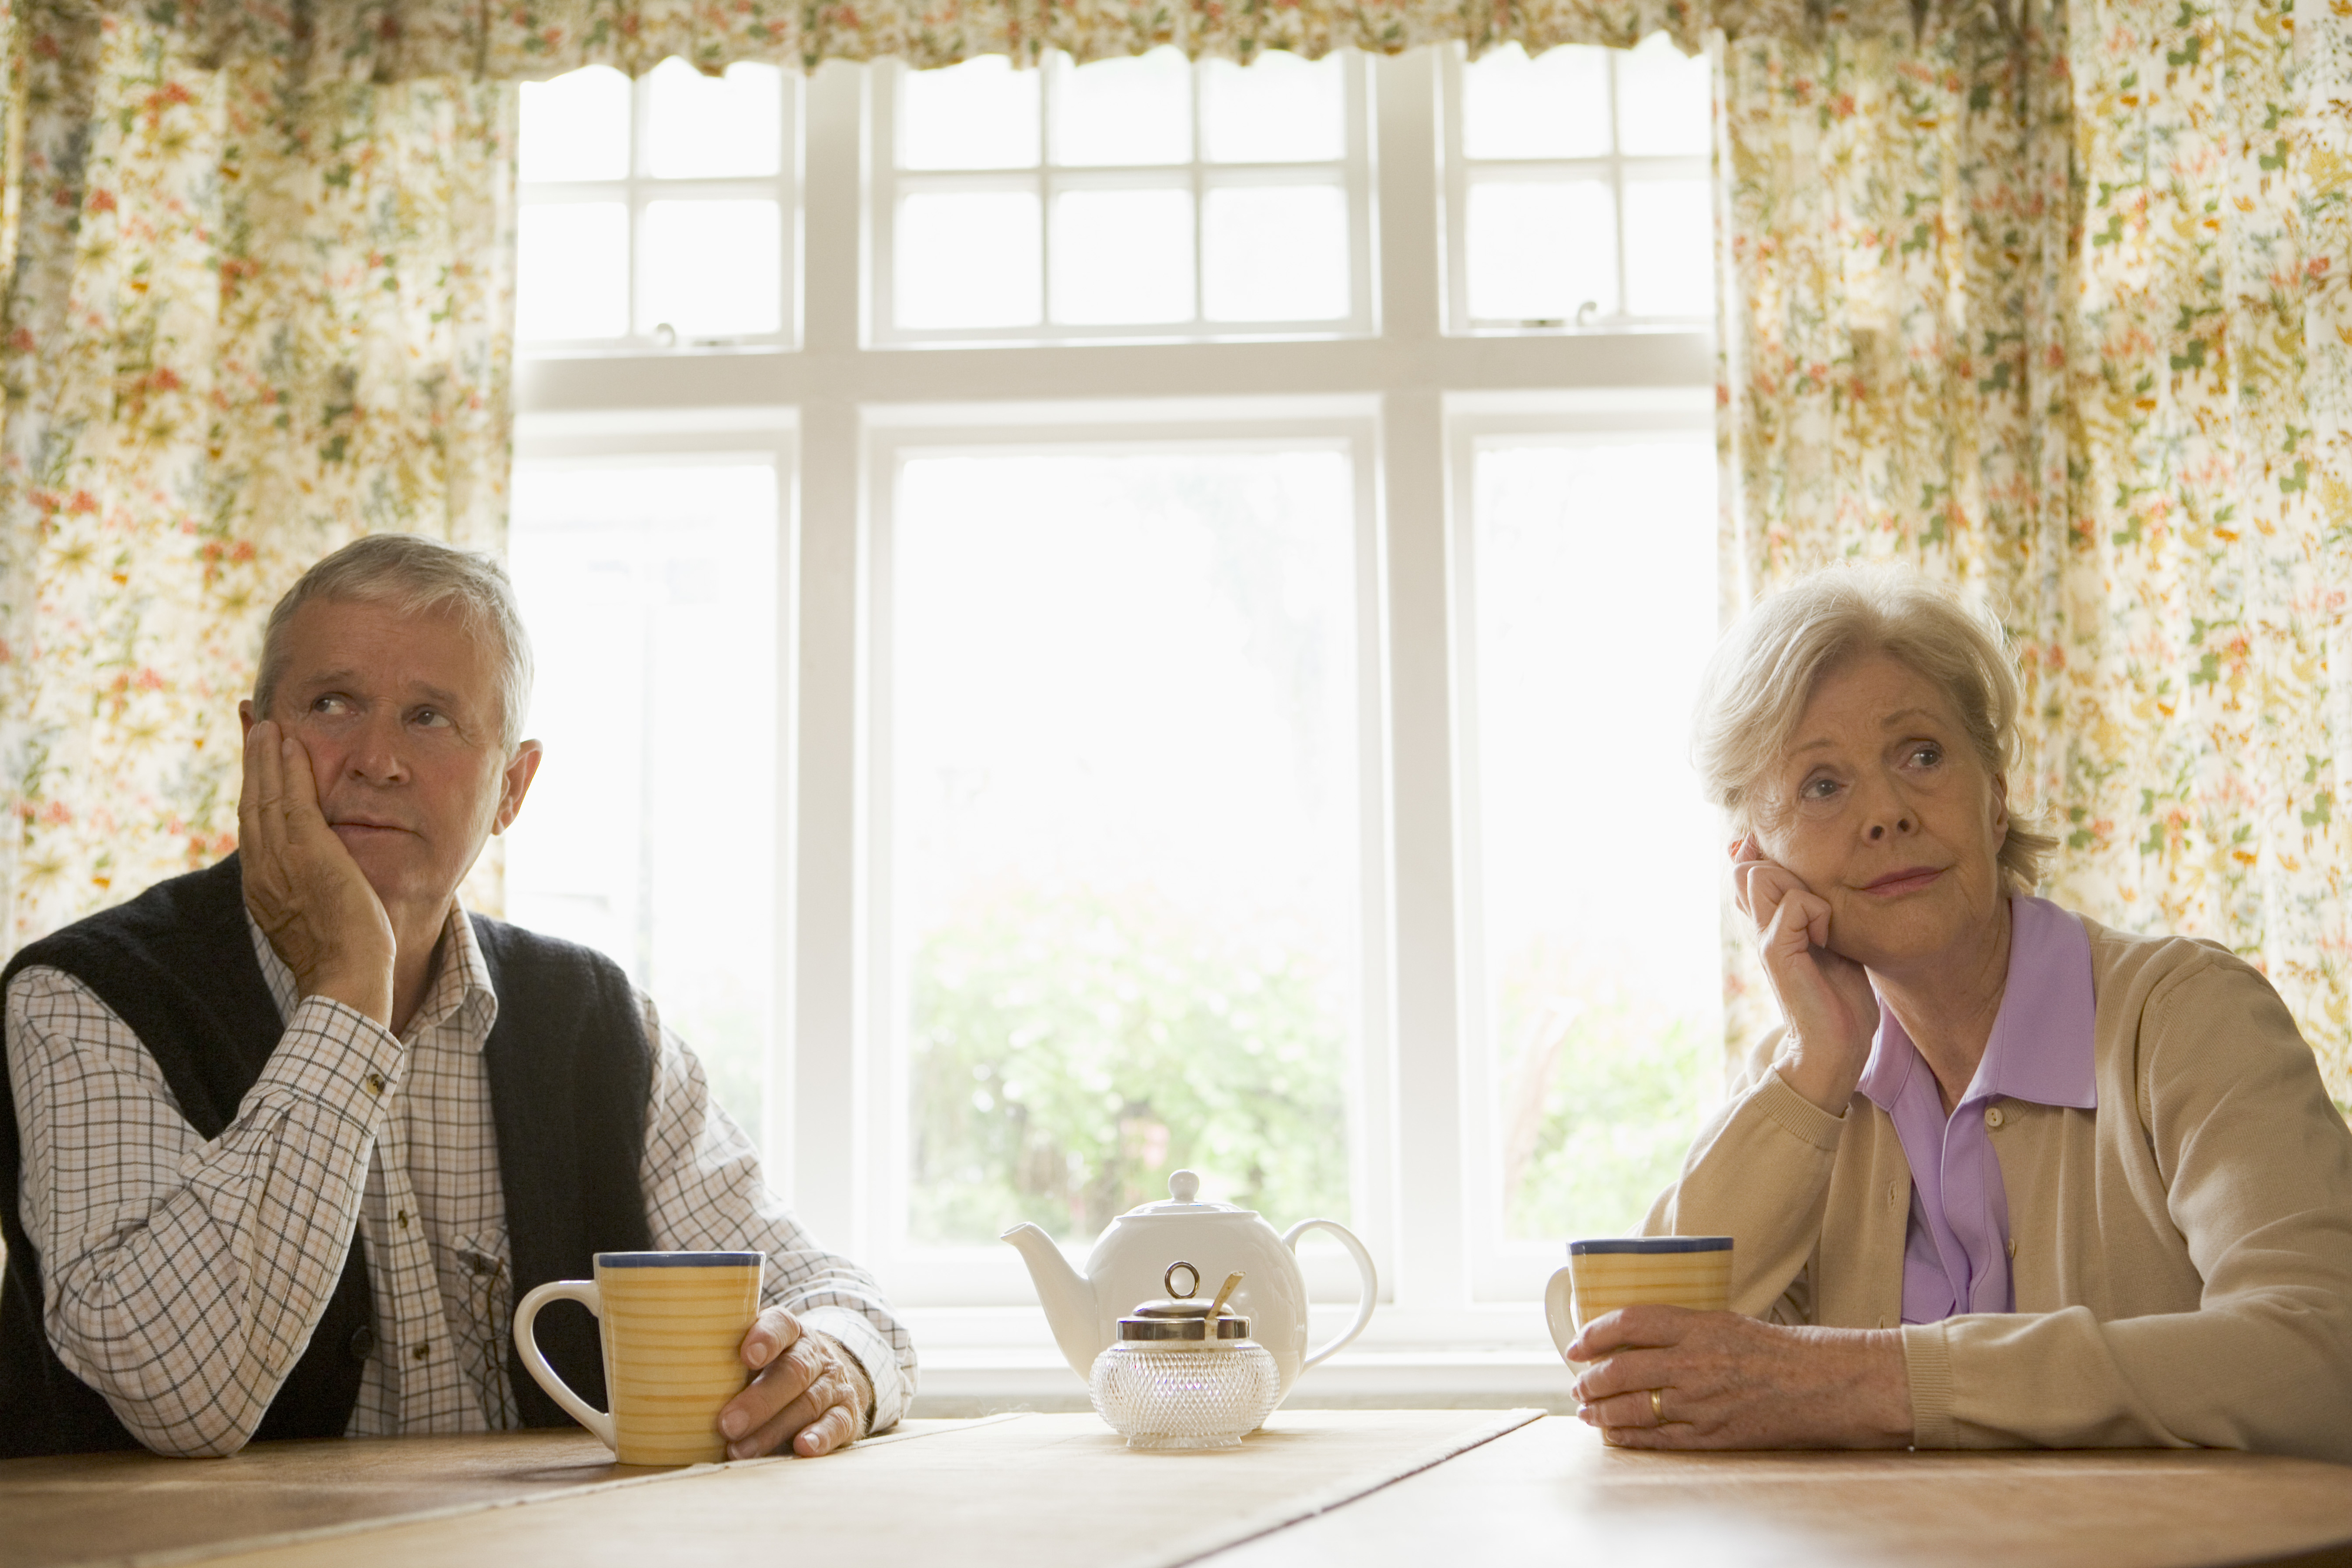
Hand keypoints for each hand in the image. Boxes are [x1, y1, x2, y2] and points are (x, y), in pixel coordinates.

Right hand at [238, 720, 395, 1025]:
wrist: (347, 979)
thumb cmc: (344, 958)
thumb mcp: (315, 918)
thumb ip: (307, 891)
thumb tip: (316, 880)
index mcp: (262, 886)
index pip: (253, 824)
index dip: (252, 787)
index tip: (254, 758)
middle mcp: (262, 869)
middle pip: (251, 802)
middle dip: (251, 761)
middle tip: (252, 723)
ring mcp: (280, 860)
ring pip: (264, 795)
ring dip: (264, 755)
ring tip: (266, 723)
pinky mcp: (307, 853)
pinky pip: (291, 800)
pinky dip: (287, 768)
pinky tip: (289, 742)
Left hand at [719, 1308, 872, 1458]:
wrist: (827, 1378)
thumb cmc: (771, 1369)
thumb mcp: (752, 1354)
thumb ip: (720, 1358)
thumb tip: (650, 1374)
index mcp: (789, 1332)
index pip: (781, 1325)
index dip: (765, 1338)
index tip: (745, 1356)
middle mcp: (815, 1354)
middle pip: (793, 1372)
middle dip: (758, 1400)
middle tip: (726, 1424)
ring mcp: (834, 1384)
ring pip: (808, 1403)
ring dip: (772, 1429)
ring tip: (739, 1451)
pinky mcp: (847, 1413)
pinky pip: (837, 1424)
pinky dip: (820, 1437)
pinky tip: (802, 1448)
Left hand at [1568, 1305, 1910, 1449]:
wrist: (1825, 1383)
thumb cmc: (1779, 1350)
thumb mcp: (1726, 1321)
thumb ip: (1682, 1328)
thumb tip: (1636, 1336)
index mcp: (1697, 1326)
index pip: (1629, 1323)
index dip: (1594, 1333)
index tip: (1577, 1343)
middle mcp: (1693, 1363)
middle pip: (1621, 1370)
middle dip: (1589, 1379)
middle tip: (1577, 1383)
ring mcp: (1701, 1402)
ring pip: (1632, 1408)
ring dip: (1601, 1411)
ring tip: (1586, 1410)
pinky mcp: (1713, 1434)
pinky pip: (1658, 1438)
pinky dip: (1629, 1438)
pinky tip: (1613, 1435)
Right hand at [1730, 836, 1879, 1112]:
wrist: (1835, 1045)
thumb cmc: (1839, 997)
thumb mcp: (1829, 942)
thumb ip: (1816, 912)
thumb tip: (1817, 885)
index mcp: (1767, 923)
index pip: (1746, 868)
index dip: (1763, 856)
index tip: (1801, 878)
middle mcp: (1757, 927)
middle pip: (1747, 866)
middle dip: (1786, 868)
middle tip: (1815, 904)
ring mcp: (1763, 938)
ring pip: (1759, 875)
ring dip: (1800, 887)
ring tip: (1819, 920)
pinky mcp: (1776, 952)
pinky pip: (1793, 904)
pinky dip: (1818, 913)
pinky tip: (1826, 940)